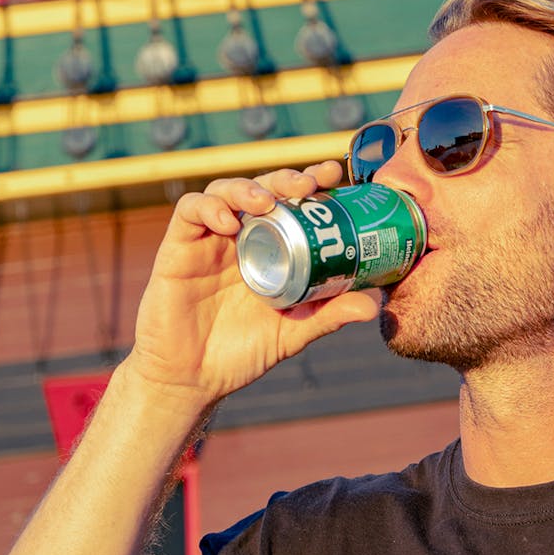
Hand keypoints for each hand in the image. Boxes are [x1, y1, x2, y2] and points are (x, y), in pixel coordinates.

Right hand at [124, 161, 380, 413]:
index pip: (291, 202)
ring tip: (267, 202)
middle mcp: (241, 237)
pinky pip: (189, 212)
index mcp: (271, 248)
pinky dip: (210, 208)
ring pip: (224, 191)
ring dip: (247, 188)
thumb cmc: (244, 352)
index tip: (333, 175)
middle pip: (262, 188)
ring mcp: (209, 240)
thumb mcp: (296, 331)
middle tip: (307, 184)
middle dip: (285, 178)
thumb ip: (331, 315)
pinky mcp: (177, 248)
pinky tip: (230, 223)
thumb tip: (375, 304)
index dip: (311, 182)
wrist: (194, 379)